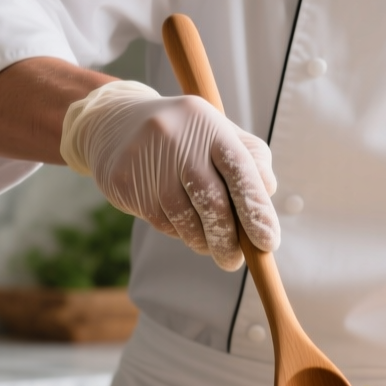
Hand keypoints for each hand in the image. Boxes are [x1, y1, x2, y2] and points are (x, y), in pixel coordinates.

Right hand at [60, 81, 277, 270]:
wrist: (117, 124)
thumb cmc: (188, 139)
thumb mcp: (222, 138)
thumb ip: (252, 166)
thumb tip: (266, 202)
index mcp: (210, 125)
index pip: (240, 171)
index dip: (256, 210)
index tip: (268, 242)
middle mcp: (177, 138)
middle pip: (213, 202)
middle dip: (228, 240)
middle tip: (234, 261)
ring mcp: (147, 159)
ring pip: (186, 219)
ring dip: (203, 241)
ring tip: (209, 244)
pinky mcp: (125, 181)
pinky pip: (161, 222)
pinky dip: (178, 232)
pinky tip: (181, 224)